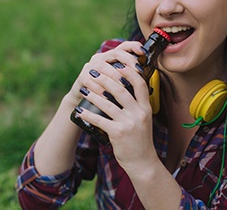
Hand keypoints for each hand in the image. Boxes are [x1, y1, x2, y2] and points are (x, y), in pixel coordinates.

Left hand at [73, 41, 158, 170]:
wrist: (142, 161)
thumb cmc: (141, 138)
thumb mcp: (144, 119)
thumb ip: (137, 104)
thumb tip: (124, 88)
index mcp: (146, 107)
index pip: (140, 84)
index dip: (129, 71)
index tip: (118, 64)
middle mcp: (139, 113)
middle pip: (120, 89)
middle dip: (105, 78)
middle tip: (93, 72)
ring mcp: (128, 123)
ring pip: (107, 103)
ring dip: (93, 94)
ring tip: (84, 88)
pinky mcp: (117, 134)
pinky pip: (100, 120)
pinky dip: (88, 115)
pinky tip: (80, 111)